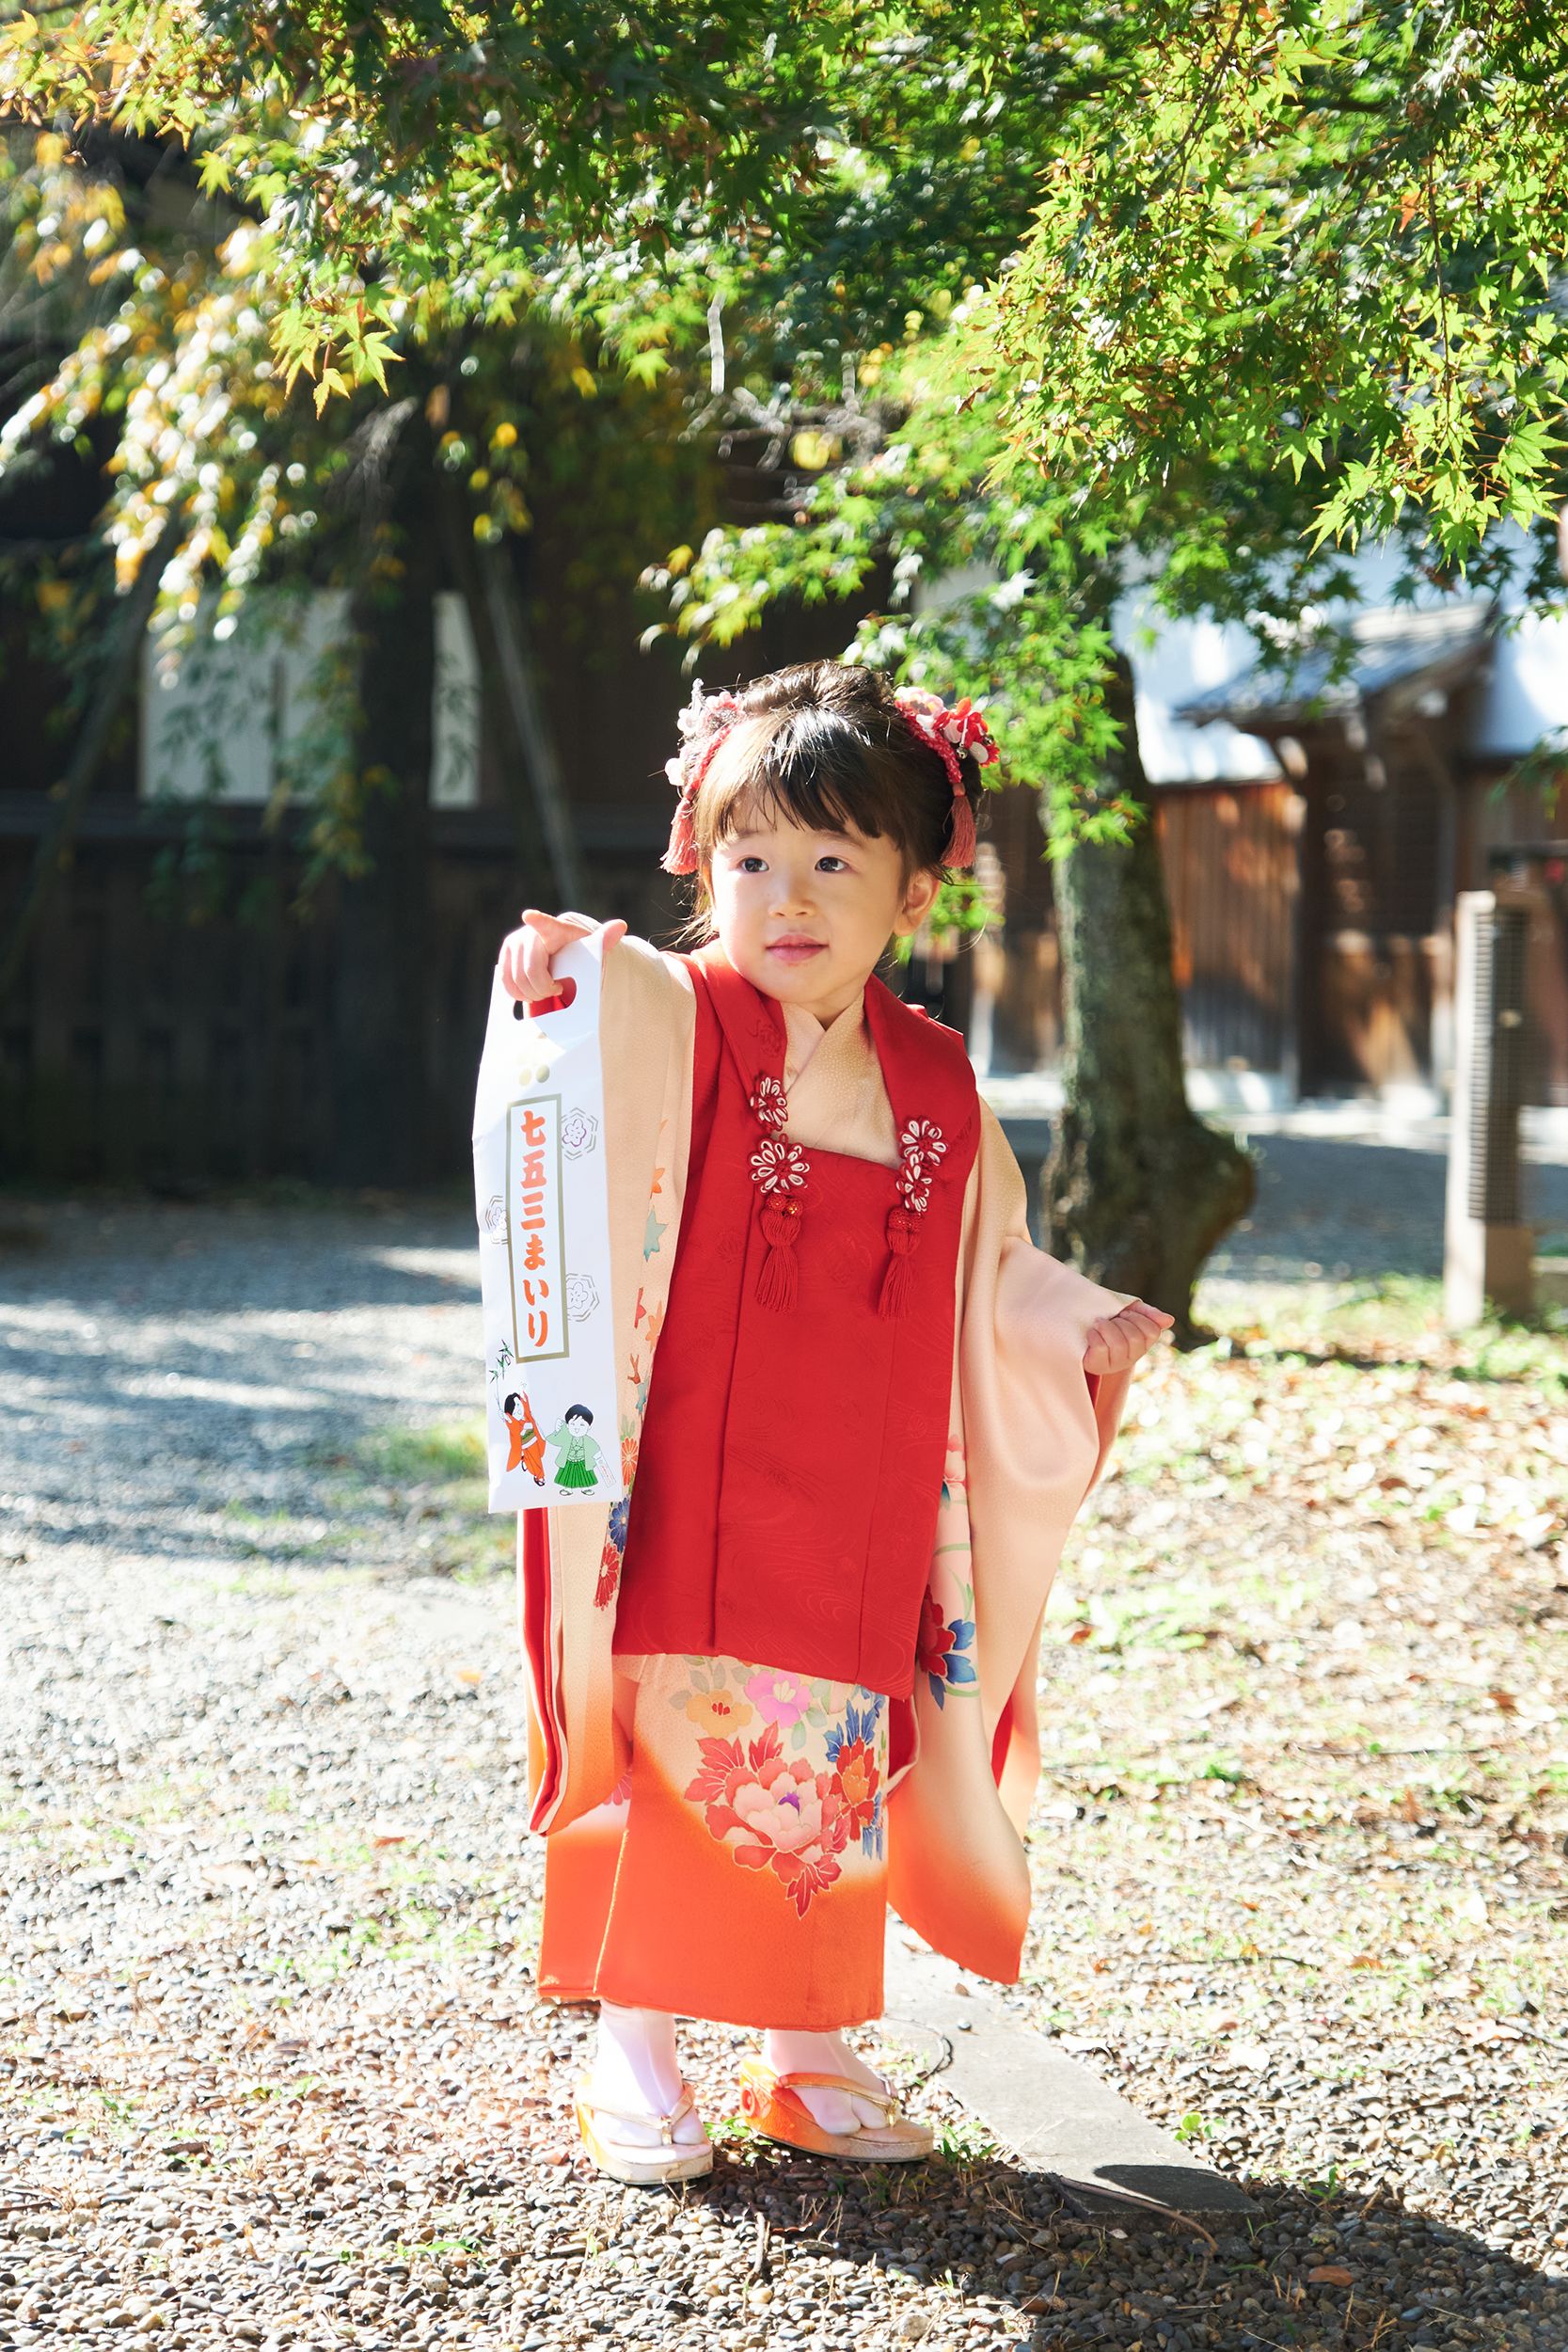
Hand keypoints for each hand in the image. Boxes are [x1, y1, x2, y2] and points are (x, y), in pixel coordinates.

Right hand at [498, 909, 626, 1002]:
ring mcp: (513, 944)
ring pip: (518, 980)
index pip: (545, 924)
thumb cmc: (578, 953)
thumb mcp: (592, 949)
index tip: (529, 916)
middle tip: (558, 991)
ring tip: (546, 993)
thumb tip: (620, 925)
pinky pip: (506, 982)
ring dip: (533, 994)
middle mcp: (529, 934)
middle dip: (544, 988)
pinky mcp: (504, 957)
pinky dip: (518, 994)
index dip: (537, 921)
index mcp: (553, 930)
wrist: (559, 956)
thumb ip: (605, 940)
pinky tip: (530, 994)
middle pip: (531, 970)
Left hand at [1082, 1300, 1173, 1375]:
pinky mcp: (1097, 1366)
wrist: (1080, 1330)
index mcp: (1143, 1343)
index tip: (1125, 1313)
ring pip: (1118, 1344)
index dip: (1138, 1318)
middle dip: (1121, 1322)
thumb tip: (1169, 1320)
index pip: (1152, 1331)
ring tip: (1098, 1323)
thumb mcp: (1128, 1311)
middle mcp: (1132, 1357)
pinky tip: (1091, 1333)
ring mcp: (1115, 1364)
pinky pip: (1101, 1349)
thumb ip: (1148, 1314)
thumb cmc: (1108, 1320)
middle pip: (1135, 1338)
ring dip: (1106, 1327)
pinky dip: (1094, 1336)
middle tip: (1111, 1319)